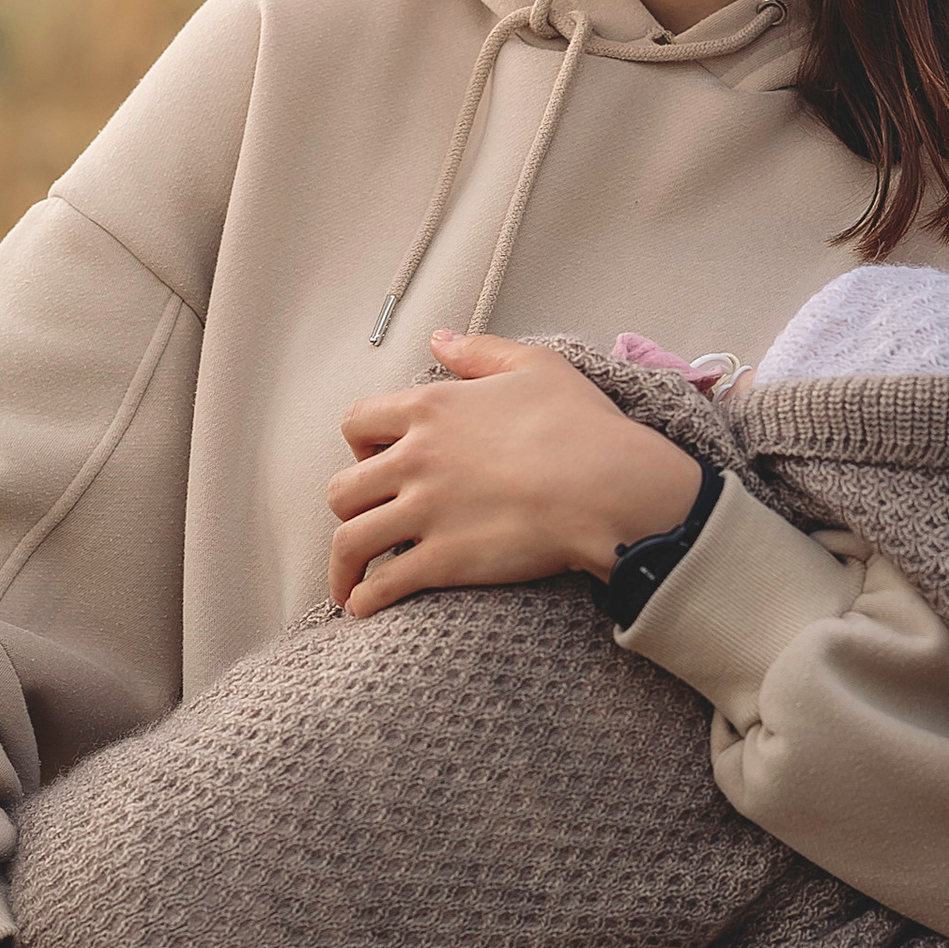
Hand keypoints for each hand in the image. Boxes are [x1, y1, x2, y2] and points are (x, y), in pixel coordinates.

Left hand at [326, 331, 699, 617]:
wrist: (607, 486)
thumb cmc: (580, 425)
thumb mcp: (534, 366)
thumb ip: (479, 352)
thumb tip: (439, 340)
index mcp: (430, 409)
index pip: (357, 424)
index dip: (361, 445)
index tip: (376, 461)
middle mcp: (415, 459)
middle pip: (344, 487)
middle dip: (351, 507)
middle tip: (370, 519)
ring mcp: (424, 512)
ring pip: (350, 539)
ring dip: (342, 565)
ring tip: (347, 583)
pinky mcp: (442, 560)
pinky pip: (382, 585)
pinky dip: (364, 599)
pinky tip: (365, 607)